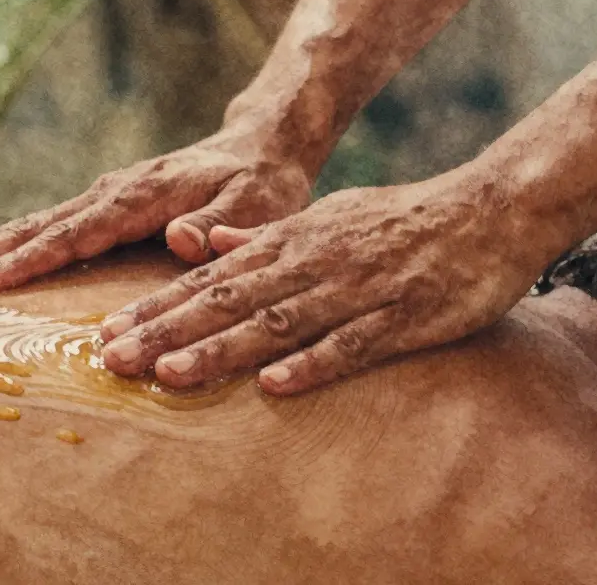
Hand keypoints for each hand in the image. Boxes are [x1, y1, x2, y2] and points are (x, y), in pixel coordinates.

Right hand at [0, 110, 316, 291]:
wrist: (259, 146)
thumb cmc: (262, 185)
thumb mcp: (257, 208)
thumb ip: (221, 226)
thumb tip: (176, 238)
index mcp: (142, 197)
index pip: (75, 233)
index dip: (28, 260)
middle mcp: (111, 192)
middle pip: (36, 227)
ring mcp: (102, 196)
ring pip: (31, 224)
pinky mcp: (101, 205)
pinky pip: (44, 225)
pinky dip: (5, 241)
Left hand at [99, 171, 552, 395]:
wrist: (490, 210)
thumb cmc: (401, 220)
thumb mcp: (326, 217)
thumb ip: (266, 235)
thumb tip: (208, 247)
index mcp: (291, 241)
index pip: (209, 277)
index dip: (157, 305)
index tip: (106, 330)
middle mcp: (311, 263)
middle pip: (227, 301)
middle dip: (166, 330)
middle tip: (111, 359)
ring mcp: (355, 291)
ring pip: (276, 323)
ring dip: (221, 349)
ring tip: (169, 373)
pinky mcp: (402, 318)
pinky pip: (351, 345)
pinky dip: (312, 364)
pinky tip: (274, 386)